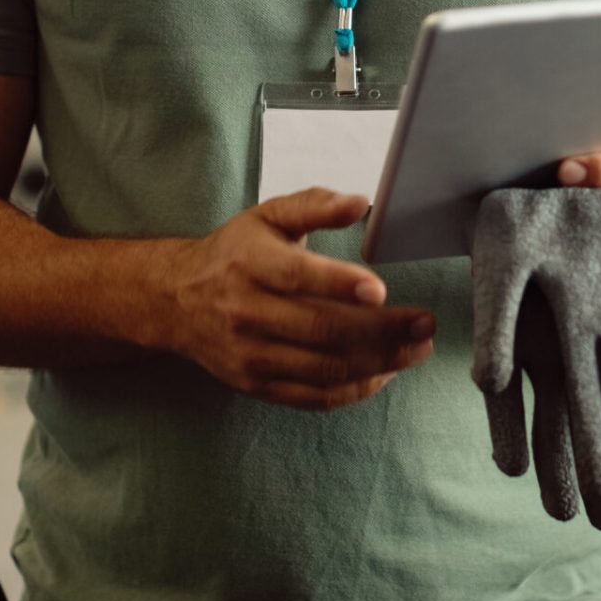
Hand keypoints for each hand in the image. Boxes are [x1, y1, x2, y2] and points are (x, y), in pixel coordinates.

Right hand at [167, 187, 434, 411]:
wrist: (174, 300)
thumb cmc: (235, 252)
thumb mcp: (268, 215)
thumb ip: (315, 205)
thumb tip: (360, 202)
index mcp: (250, 264)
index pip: (297, 277)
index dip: (339, 284)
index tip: (381, 289)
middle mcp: (247, 313)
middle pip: (320, 329)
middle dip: (381, 330)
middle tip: (426, 323)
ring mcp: (251, 355)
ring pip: (322, 369)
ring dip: (379, 362)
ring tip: (418, 348)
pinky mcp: (256, 384)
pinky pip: (312, 398)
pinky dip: (354, 390)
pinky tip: (387, 373)